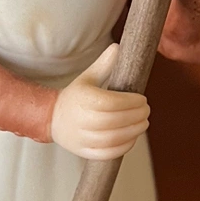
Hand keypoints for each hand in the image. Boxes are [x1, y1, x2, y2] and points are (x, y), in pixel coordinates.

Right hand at [51, 44, 148, 159]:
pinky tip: (132, 137)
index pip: (112, 103)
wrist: (52, 118)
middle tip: (146, 111)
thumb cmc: (75, 97)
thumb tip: (118, 47)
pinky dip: (124, 146)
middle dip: (136, 116)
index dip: (131, 102)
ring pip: (113, 138)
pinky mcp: (85, 152)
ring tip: (143, 123)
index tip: (142, 99)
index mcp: (83, 99)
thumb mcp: (87, 77)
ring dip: (134, 131)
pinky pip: (108, 153)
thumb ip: (104, 64)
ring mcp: (82, 138)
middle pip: (114, 121)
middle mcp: (81, 120)